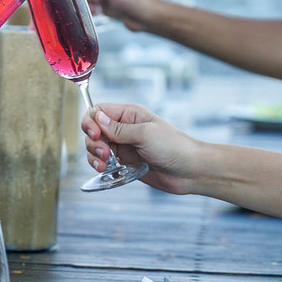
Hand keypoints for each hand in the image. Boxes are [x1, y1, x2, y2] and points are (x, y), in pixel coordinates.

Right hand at [81, 103, 198, 194]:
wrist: (190, 171)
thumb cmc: (173, 147)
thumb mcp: (145, 134)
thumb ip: (119, 129)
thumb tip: (96, 118)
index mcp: (129, 114)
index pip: (99, 111)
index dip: (91, 121)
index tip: (95, 134)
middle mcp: (123, 129)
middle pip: (93, 130)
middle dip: (93, 141)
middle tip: (104, 153)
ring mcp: (123, 146)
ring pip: (96, 147)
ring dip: (94, 155)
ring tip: (105, 165)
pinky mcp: (124, 162)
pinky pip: (103, 162)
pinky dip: (99, 166)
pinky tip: (106, 170)